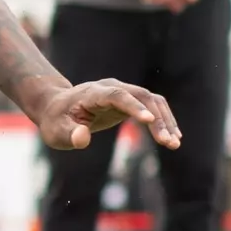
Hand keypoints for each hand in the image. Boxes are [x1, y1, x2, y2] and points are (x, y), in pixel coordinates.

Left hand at [35, 78, 180, 151]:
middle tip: (169, 143)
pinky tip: (173, 137)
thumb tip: (82, 138)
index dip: (133, 106)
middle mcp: (111, 88)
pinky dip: (163, 120)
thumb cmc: (56, 121)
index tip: (149, 121)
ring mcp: (122, 92)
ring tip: (174, 143)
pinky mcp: (130, 100)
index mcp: (92, 93)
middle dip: (157, 119)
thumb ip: (69, 135)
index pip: (117, 95)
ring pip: (151, 100)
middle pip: (141, 97)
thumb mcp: (56, 132)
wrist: (57, 108)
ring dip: (165, 120)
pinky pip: (152, 107)